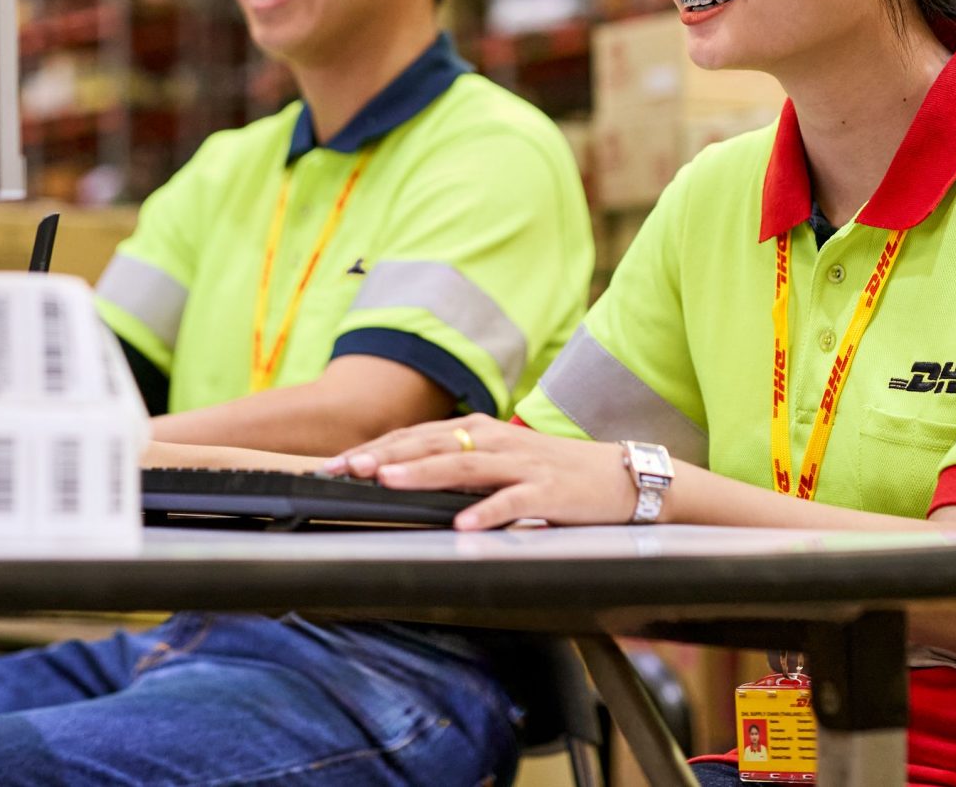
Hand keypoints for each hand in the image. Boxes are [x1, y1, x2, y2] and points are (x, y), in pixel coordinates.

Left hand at [323, 414, 639, 530]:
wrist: (621, 477)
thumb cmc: (553, 473)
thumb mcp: (500, 461)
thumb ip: (457, 464)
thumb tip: (400, 475)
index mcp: (480, 432)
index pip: (417, 435)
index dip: (375, 448)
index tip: (334, 465)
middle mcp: (495, 441)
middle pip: (431, 444)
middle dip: (385, 456)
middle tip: (345, 467)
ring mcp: (522, 465)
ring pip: (464, 466)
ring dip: (423, 472)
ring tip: (388, 481)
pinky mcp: (548, 492)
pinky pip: (513, 501)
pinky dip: (487, 511)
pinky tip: (463, 524)